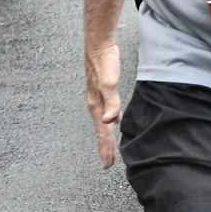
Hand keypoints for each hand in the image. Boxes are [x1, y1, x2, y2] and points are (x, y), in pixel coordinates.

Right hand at [85, 44, 122, 168]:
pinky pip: (106, 112)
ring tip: (109, 148)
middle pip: (102, 131)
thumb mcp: (110, 82)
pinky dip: (110, 121)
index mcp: (97, 106)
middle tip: (108, 163)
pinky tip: (114, 121)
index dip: (106, 148)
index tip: (108, 164)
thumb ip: (112, 101)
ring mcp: (98, 99)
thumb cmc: (104, 63)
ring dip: (106, 136)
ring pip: (103, 123)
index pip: (103, 132)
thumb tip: (111, 122)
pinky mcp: (102, 92)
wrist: (98, 47)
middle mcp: (96, 105)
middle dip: (105, 147)